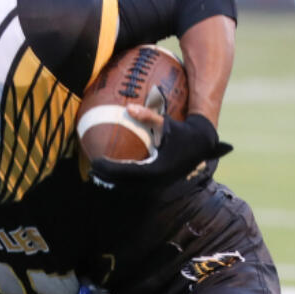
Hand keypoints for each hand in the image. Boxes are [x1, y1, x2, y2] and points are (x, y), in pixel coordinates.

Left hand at [90, 109, 232, 185]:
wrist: (203, 144)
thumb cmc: (184, 130)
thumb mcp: (166, 122)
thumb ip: (147, 115)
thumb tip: (128, 107)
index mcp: (158, 169)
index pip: (127, 171)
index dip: (109, 168)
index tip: (95, 161)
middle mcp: (157, 181)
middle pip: (125, 183)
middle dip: (107, 177)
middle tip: (91, 168)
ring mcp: (158, 185)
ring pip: (130, 186)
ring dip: (113, 181)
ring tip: (97, 172)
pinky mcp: (158, 184)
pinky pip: (136, 184)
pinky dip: (123, 179)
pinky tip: (111, 172)